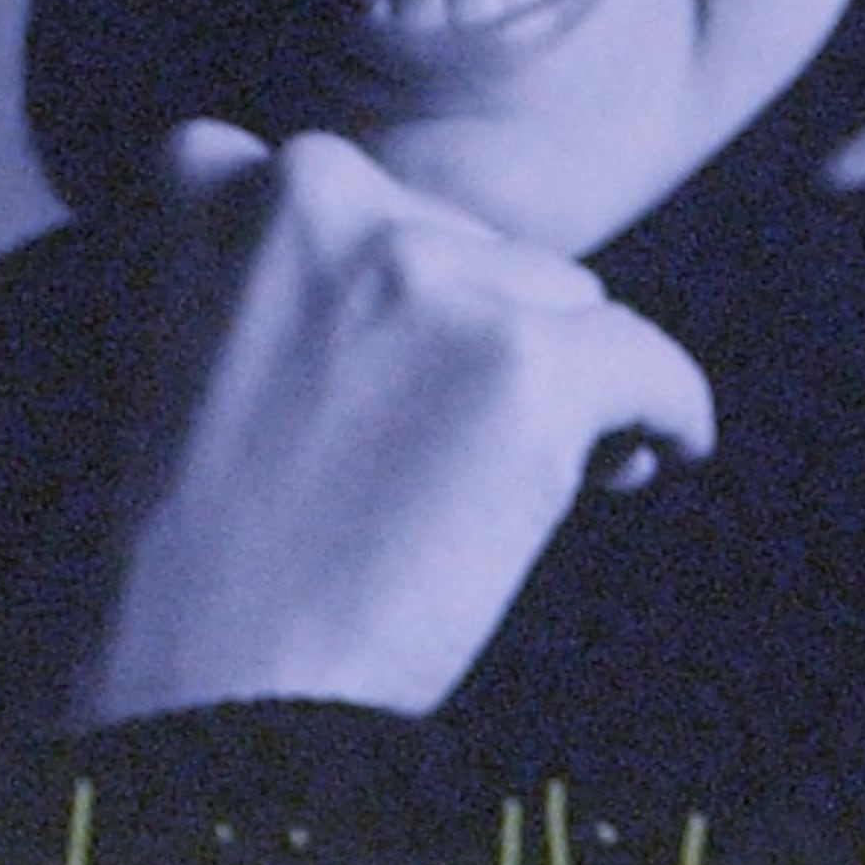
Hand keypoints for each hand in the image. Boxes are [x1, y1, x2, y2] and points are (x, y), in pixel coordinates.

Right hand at [80, 119, 716, 722]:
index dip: (400, 305)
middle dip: (481, 342)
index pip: (370, 203)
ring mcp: (429, 275)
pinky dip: (666, 416)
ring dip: (557, 386)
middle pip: (478, 251)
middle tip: (434, 462)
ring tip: (492, 494)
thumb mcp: (202, 355)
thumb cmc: (197, 557)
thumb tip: (483, 279)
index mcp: (225, 178)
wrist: (200, 686)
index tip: (397, 383)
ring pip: (566, 304)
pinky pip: (652, 366)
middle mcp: (325, 189)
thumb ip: (303, 283)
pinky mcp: (526, 364)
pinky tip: (653, 460)